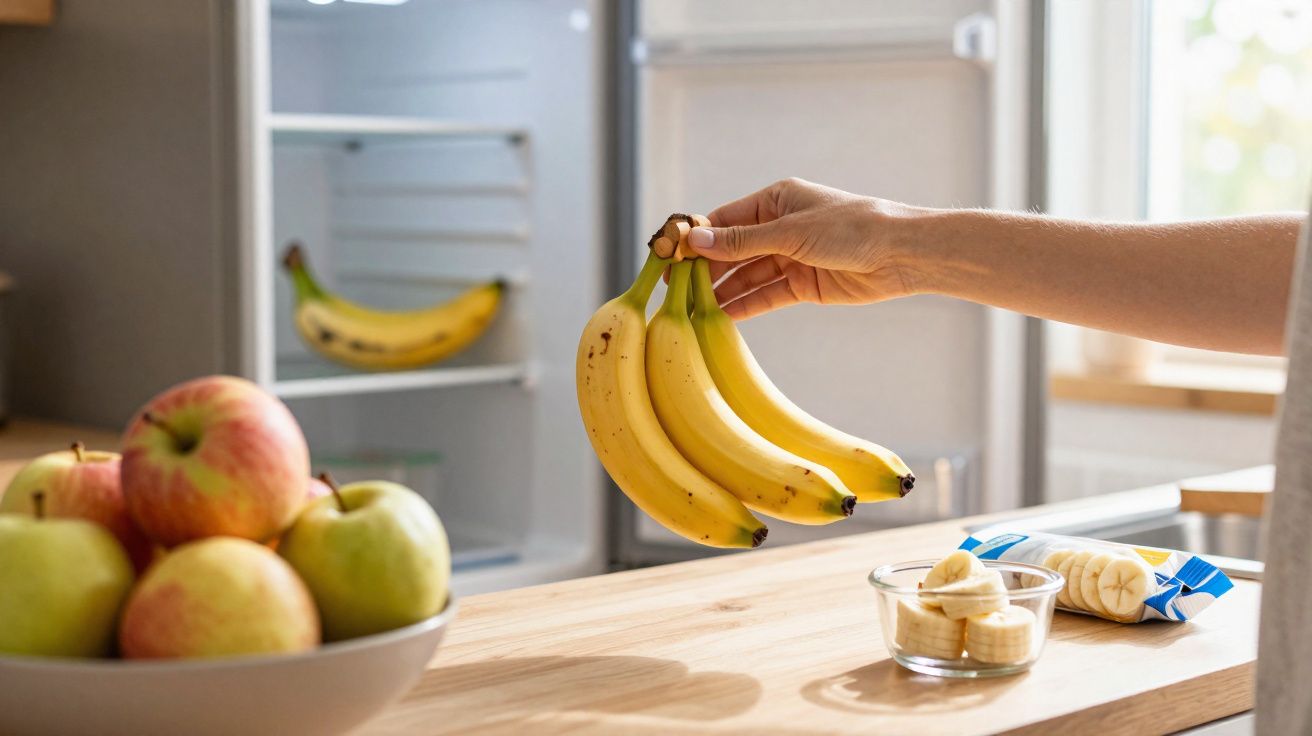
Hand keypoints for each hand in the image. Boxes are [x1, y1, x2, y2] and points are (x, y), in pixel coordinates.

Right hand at [686, 178, 916, 319]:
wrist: (900, 254)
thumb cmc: (850, 227)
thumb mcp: (790, 232)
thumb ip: (742, 241)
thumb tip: (695, 242)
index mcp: (775, 201)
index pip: (725, 220)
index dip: (697, 239)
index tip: (669, 258)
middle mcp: (780, 228)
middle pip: (732, 250)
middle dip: (705, 269)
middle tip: (673, 291)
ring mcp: (791, 257)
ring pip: (747, 275)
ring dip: (721, 291)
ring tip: (691, 309)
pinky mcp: (803, 285)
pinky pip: (766, 295)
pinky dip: (745, 305)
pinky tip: (720, 317)